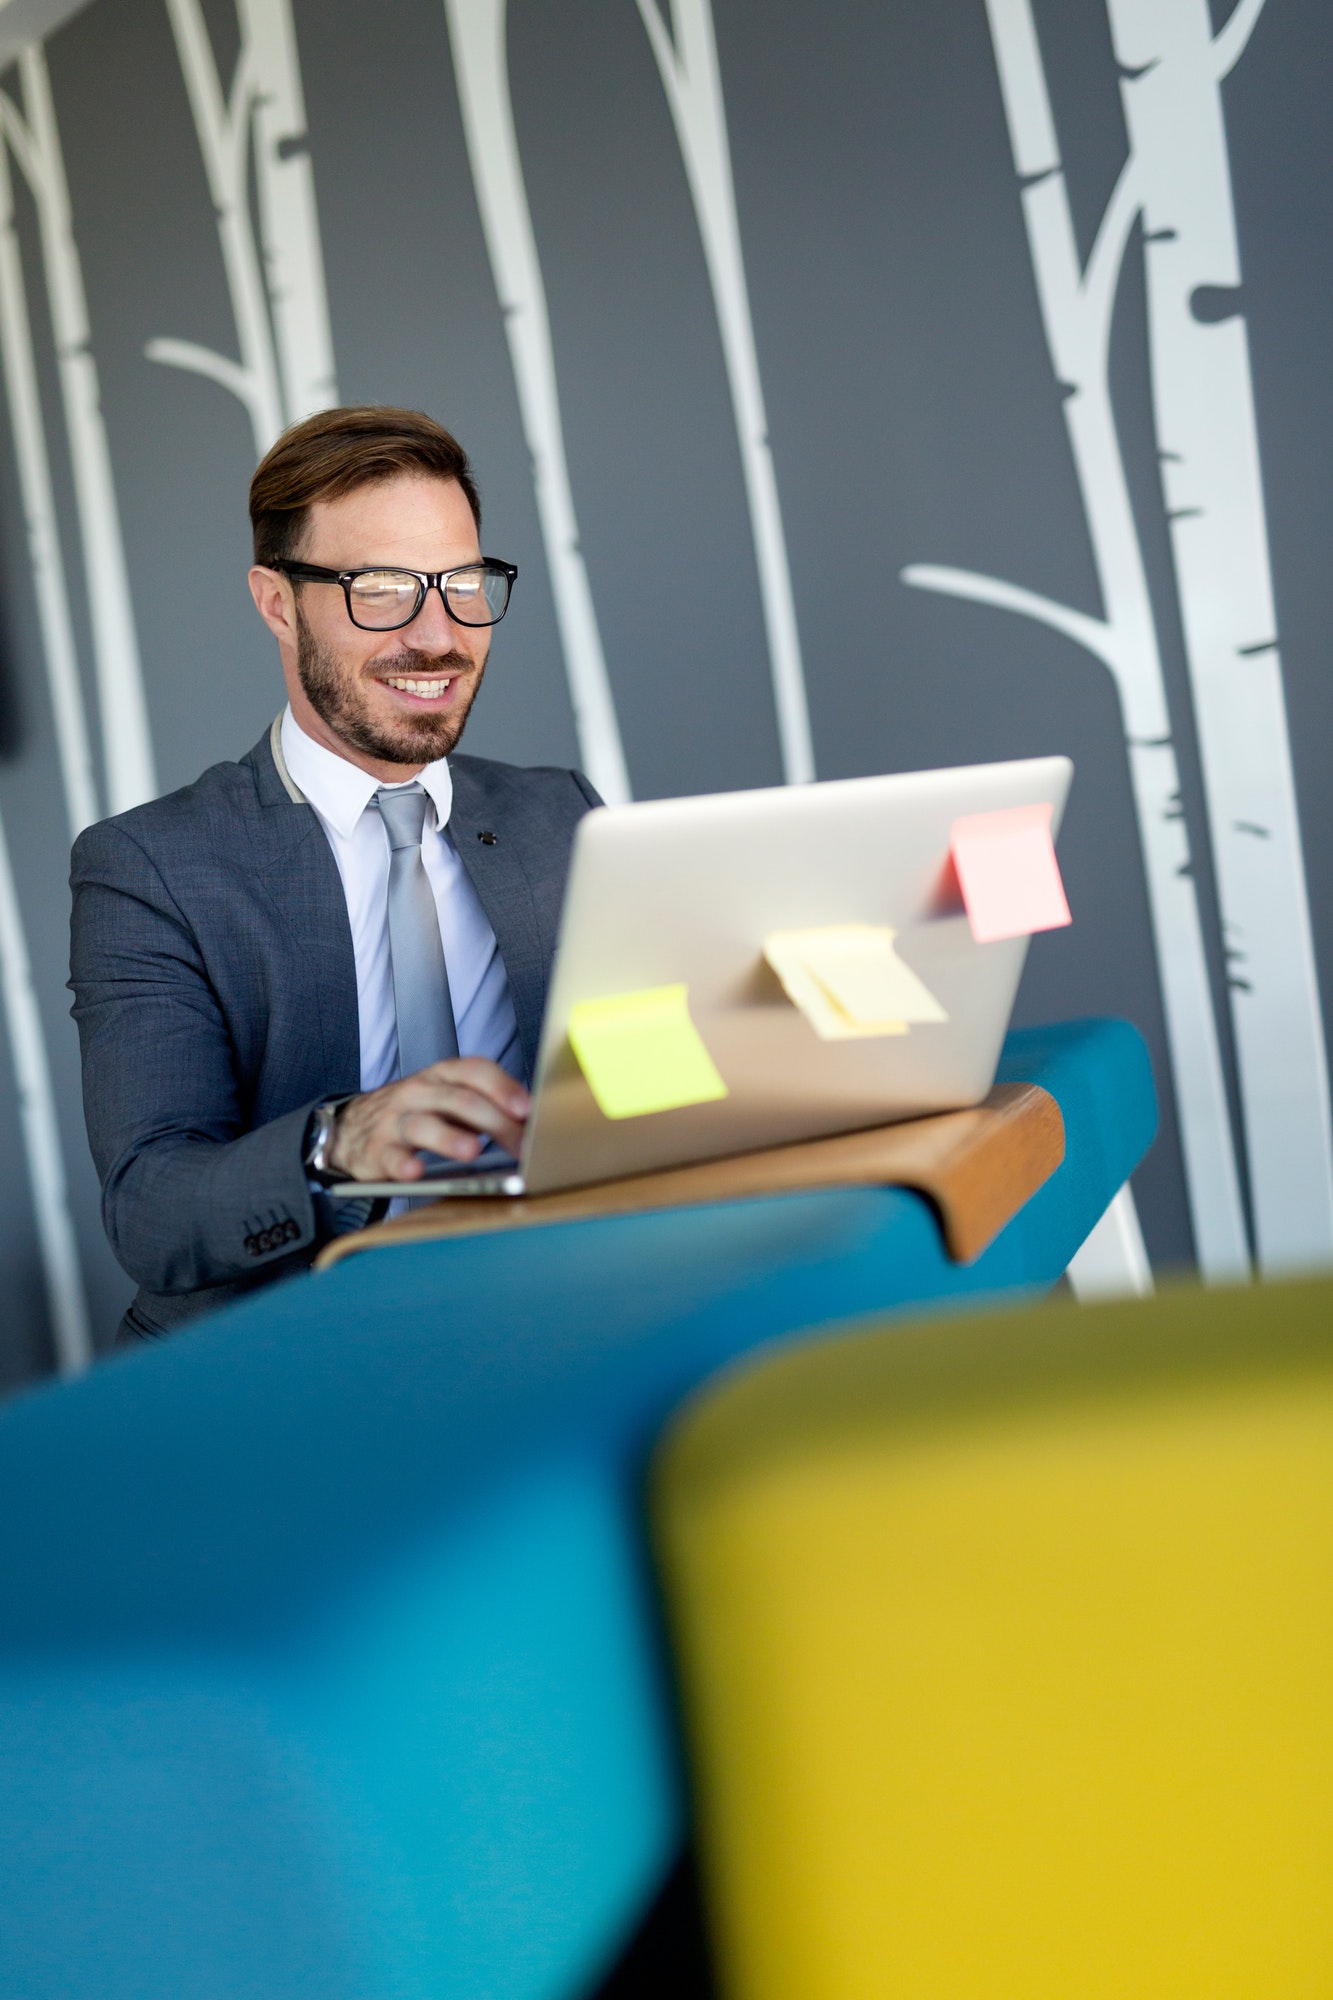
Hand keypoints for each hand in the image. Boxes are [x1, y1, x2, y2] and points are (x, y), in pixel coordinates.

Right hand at [327, 1058, 529, 1182]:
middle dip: (494, 1122)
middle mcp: (419, 1092)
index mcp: (442, 1076)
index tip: (526, 1108)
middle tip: (520, 1144)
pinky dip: (402, 1164)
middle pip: (459, 1101)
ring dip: (449, 1138)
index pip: (474, 1071)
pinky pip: (391, 1156)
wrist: (352, 1127)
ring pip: (424, 1125)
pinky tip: (415, 1171)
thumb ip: (486, 1106)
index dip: (502, 1087)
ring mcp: (396, 1120)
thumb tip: (534, 1123)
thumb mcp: (449, 1099)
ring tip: (472, 1151)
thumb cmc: (417, 1113)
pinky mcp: (377, 1150)